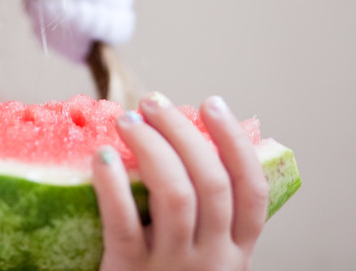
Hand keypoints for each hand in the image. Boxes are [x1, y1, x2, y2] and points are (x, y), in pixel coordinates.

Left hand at [92, 93, 269, 270]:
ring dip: (151, 147)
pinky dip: (113, 183)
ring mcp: (172, 268)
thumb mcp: (201, 259)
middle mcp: (213, 261)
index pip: (253, 191)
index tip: (212, 103)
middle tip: (152, 103)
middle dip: (183, 132)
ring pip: (175, 195)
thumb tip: (181, 143)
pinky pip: (123, 221)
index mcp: (236, 253)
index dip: (235, 142)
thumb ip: (203, 217)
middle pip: (211, 183)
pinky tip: (102, 156)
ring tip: (127, 120)